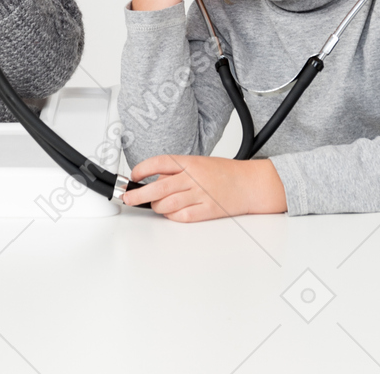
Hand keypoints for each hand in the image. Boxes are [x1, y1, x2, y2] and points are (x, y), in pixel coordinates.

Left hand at [120, 154, 286, 220]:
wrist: (251, 184)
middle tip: (128, 197)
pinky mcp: (206, 211)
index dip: (142, 169)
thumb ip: (178, 170)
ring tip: (152, 206)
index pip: (160, 163)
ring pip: (167, 204)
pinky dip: (171, 216)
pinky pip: (181, 217)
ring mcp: (200, 196)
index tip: (133, 175)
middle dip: (139, 194)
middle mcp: (194, 178)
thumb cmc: (226, 173)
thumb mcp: (200, 163)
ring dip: (155, 207)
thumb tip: (155, 179)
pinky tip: (170, 213)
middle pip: (158, 187)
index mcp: (191, 162)